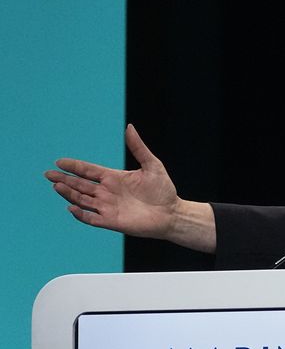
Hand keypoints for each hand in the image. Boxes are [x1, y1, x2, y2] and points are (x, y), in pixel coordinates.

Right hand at [46, 124, 183, 239]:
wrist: (172, 213)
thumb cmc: (163, 190)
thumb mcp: (152, 165)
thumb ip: (138, 147)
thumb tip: (130, 127)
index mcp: (114, 178)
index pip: (88, 171)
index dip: (74, 166)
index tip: (59, 162)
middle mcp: (107, 192)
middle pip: (80, 185)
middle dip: (64, 180)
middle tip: (48, 174)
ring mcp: (108, 207)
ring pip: (82, 199)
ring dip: (69, 193)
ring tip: (56, 186)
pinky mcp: (111, 221)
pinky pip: (91, 218)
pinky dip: (81, 214)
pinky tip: (72, 207)